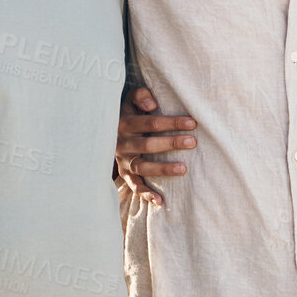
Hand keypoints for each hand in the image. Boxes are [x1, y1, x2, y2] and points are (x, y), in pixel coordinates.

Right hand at [115, 86, 196, 207]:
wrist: (103, 130)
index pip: (150, 123)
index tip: (192, 123)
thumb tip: (152, 105)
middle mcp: (122, 143)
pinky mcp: (124, 174)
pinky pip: (134, 186)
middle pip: (147, 144)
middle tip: (193, 142)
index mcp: (124, 123)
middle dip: (171, 143)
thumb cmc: (128, 112)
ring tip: (183, 169)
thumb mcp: (130, 99)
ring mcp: (123, 161)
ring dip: (162, 169)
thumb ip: (140, 96)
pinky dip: (146, 194)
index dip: (171, 122)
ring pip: (142, 167)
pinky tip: (160, 200)